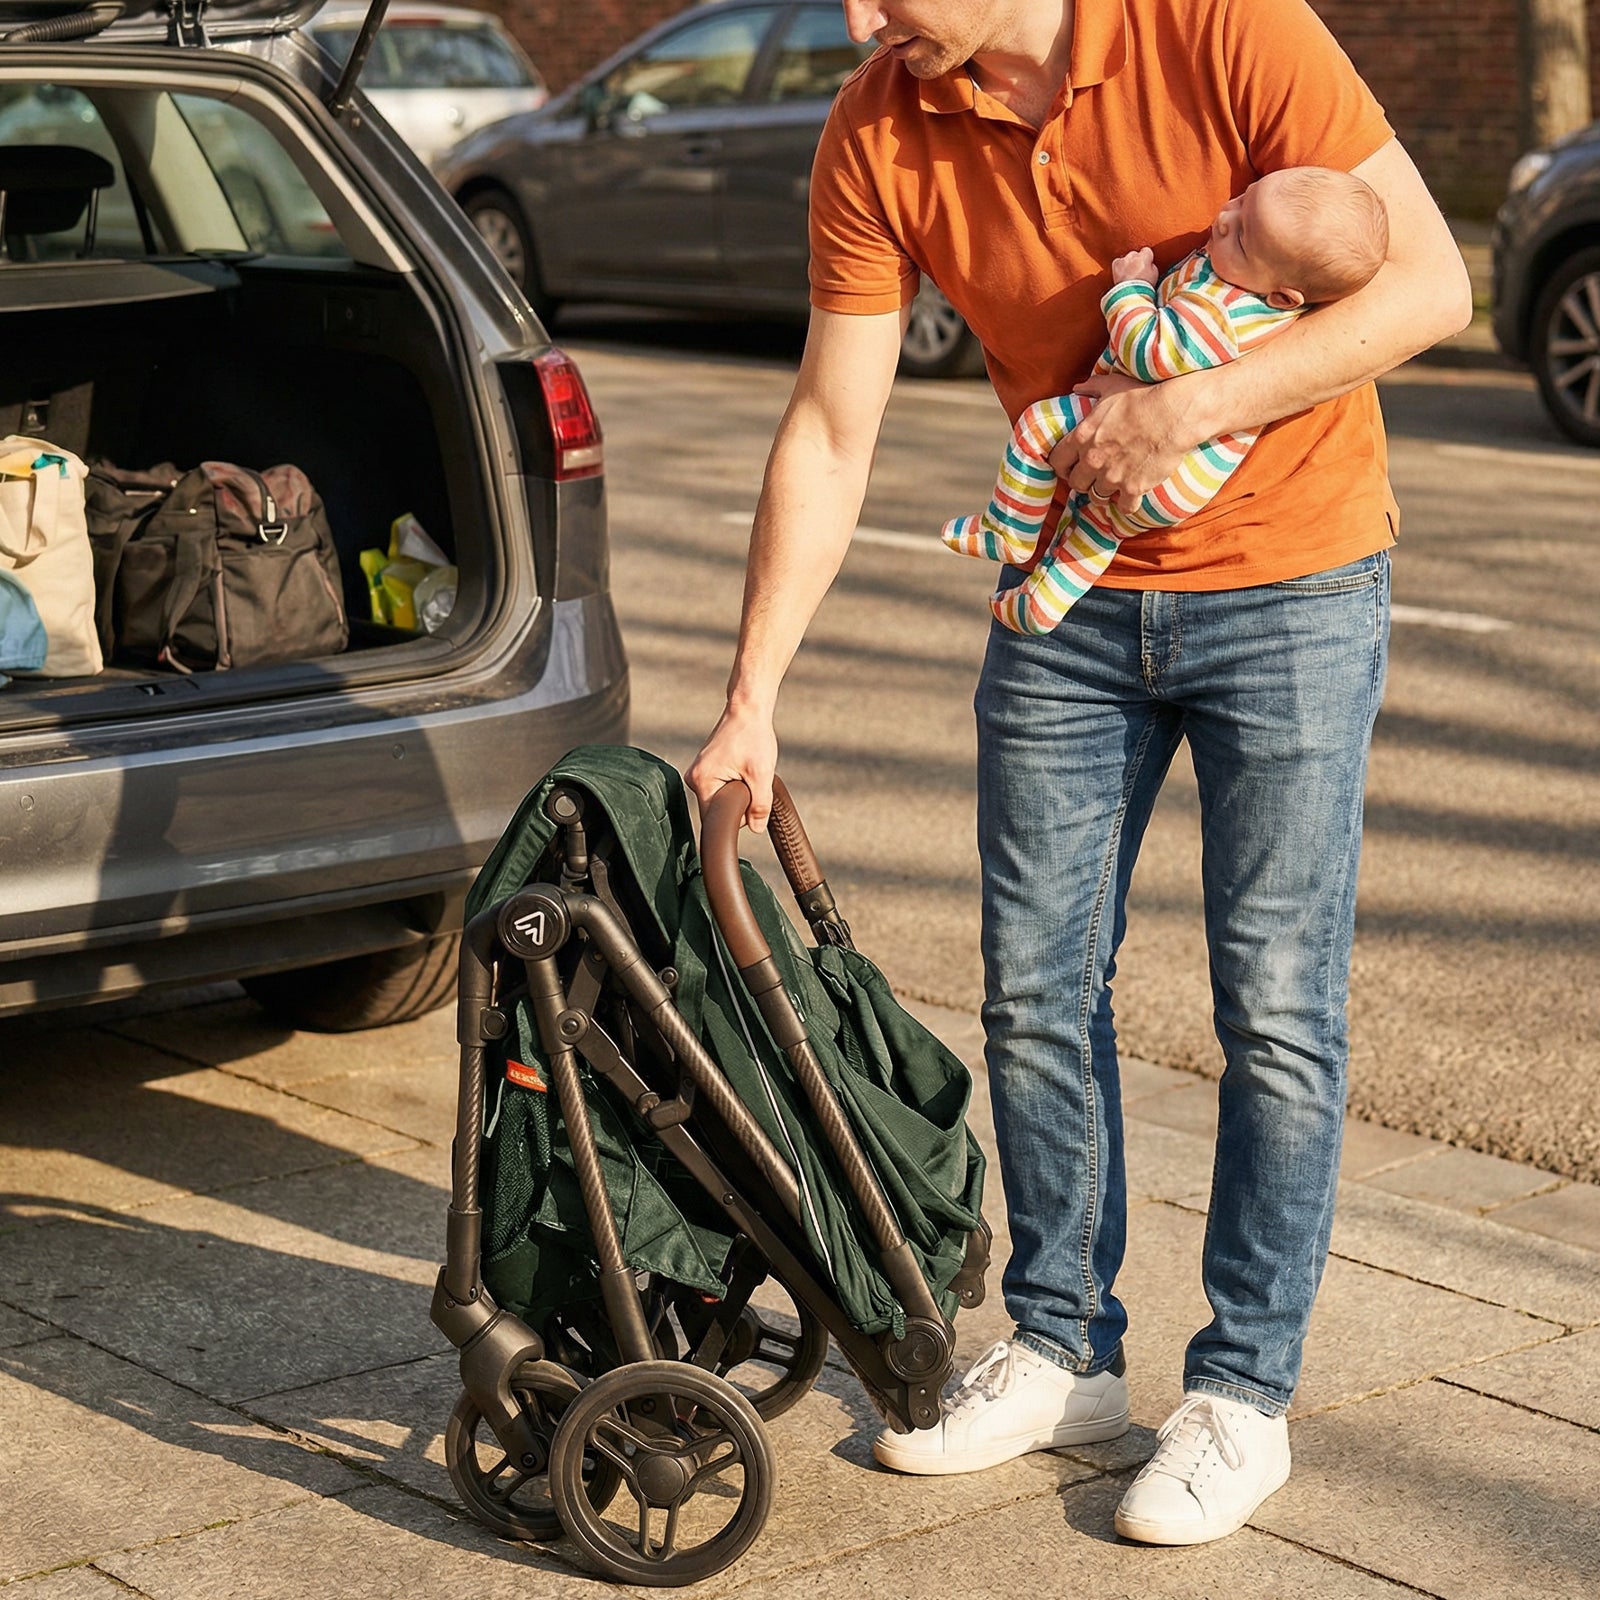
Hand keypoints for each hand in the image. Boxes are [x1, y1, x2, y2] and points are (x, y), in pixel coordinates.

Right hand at [686, 703, 779, 830]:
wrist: (748, 708)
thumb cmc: (752, 736)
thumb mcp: (761, 774)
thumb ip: (759, 805)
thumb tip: (755, 828)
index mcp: (701, 781)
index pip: (714, 820)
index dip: (734, 820)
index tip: (750, 808)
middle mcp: (694, 778)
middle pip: (717, 810)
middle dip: (737, 805)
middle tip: (752, 783)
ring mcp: (699, 772)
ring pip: (720, 799)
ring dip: (737, 794)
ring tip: (748, 772)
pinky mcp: (706, 768)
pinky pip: (720, 788)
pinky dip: (735, 785)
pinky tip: (744, 769)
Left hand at [1048, 376, 1193, 508]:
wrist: (1173, 413)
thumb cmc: (1142, 397)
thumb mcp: (1113, 385)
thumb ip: (1091, 387)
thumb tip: (1077, 387)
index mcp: (1082, 437)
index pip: (1057, 461)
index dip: (1062, 466)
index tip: (1070, 466)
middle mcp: (1093, 460)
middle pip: (1075, 484)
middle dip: (1082, 481)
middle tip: (1092, 477)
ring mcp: (1112, 477)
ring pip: (1098, 496)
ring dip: (1104, 492)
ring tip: (1112, 486)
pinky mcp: (1134, 488)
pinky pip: (1125, 508)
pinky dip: (1128, 505)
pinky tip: (1131, 499)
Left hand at [1111, 247, 1158, 285]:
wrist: (1131, 295)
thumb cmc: (1144, 287)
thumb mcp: (1155, 275)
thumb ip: (1151, 266)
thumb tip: (1148, 264)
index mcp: (1145, 257)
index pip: (1147, 251)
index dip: (1147, 259)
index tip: (1146, 265)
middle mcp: (1134, 256)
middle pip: (1135, 254)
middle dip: (1136, 261)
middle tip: (1137, 273)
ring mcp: (1123, 260)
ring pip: (1126, 258)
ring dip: (1127, 264)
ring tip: (1129, 276)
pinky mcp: (1116, 265)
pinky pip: (1117, 263)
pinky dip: (1119, 267)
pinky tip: (1121, 275)